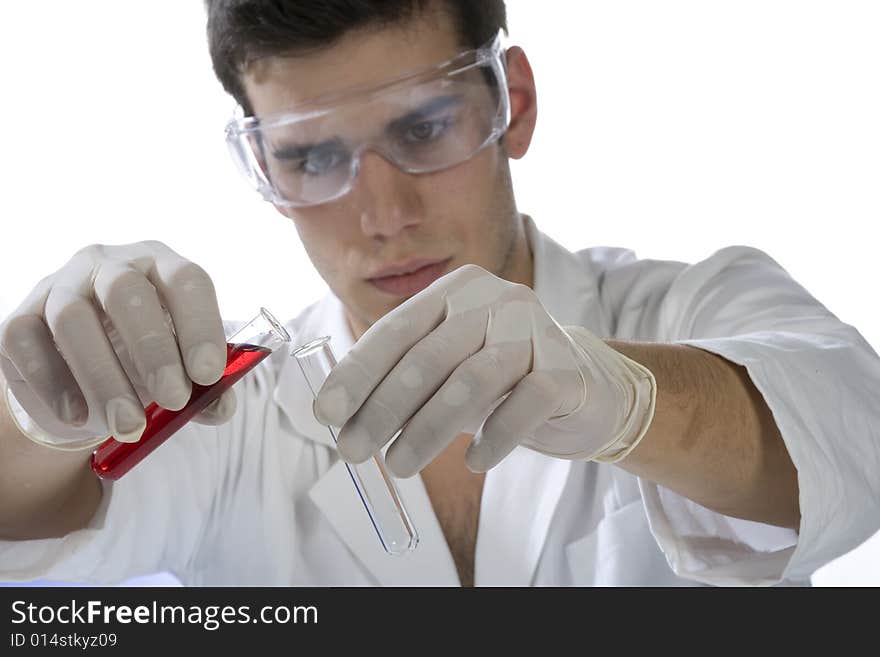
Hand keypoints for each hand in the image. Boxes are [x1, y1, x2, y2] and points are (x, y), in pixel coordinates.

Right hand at [0, 241, 234, 447]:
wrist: (85, 375)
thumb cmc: (147, 362)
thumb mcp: (182, 372)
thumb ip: (206, 390)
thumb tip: (219, 406)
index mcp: (161, 267)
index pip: (186, 279)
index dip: (200, 325)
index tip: (209, 374)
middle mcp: (110, 265)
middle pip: (126, 291)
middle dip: (153, 349)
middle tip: (172, 399)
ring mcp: (60, 285)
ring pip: (72, 318)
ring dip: (104, 378)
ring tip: (129, 425)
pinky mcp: (20, 316)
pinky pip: (25, 340)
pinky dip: (53, 383)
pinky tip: (78, 415)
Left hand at [314, 264, 655, 476]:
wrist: (583, 386)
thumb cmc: (499, 380)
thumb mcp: (444, 371)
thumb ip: (399, 379)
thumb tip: (333, 415)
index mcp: (456, 290)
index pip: (396, 330)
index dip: (357, 373)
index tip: (326, 414)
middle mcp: (496, 298)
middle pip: (428, 356)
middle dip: (383, 409)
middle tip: (353, 452)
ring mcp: (535, 328)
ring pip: (472, 381)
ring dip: (428, 430)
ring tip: (400, 466)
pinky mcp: (567, 367)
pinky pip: (526, 403)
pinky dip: (496, 435)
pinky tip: (474, 462)